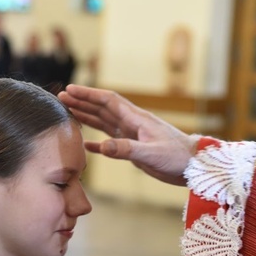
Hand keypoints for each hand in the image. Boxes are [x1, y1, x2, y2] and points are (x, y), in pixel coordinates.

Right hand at [58, 84, 199, 185]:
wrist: (193, 166)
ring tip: (69, 112)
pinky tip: (86, 144)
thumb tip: (100, 146)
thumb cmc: (176, 157)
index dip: (88, 94)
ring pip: (105, 122)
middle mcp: (132, 123)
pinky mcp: (135, 148)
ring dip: (87, 116)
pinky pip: (112, 142)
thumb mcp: (150, 153)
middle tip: (61, 98)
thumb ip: (125, 149)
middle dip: (82, 101)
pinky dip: (98, 142)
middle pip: (102, 108)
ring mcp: (133, 135)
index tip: (70, 89)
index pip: (107, 101)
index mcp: (136, 119)